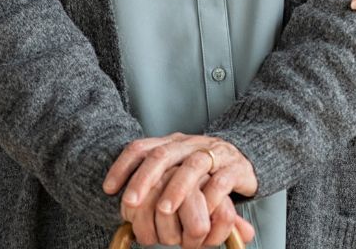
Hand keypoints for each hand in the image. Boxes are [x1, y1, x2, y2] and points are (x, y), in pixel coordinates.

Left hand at [104, 133, 256, 247]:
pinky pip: (221, 181)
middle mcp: (192, 144)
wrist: (247, 158)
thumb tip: (109, 193)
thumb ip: (151, 181)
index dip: (123, 165)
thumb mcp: (176, 171)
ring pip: (193, 165)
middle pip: (165, 153)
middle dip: (145, 177)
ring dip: (176, 188)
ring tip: (164, 210)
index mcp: (174, 144)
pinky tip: (200, 212)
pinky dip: (209, 197)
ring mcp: (215, 154)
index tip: (109, 189)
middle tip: (130, 202)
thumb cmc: (203, 173)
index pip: (143, 147)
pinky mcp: (236, 169)